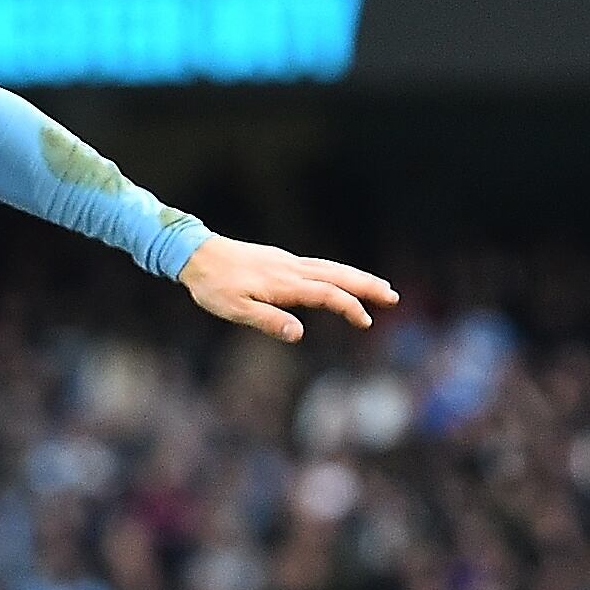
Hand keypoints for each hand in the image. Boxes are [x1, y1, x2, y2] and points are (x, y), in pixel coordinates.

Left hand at [176, 236, 397, 342]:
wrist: (196, 255)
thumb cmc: (213, 287)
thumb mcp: (235, 310)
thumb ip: (268, 321)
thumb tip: (299, 334)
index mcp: (284, 284)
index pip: (326, 294)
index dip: (349, 307)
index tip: (366, 321)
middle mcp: (291, 269)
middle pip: (338, 276)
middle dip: (367, 286)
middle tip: (393, 297)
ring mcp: (287, 262)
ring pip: (330, 268)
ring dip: (357, 277)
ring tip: (379, 287)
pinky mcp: (281, 260)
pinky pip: (318, 265)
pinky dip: (338, 272)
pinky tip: (341, 278)